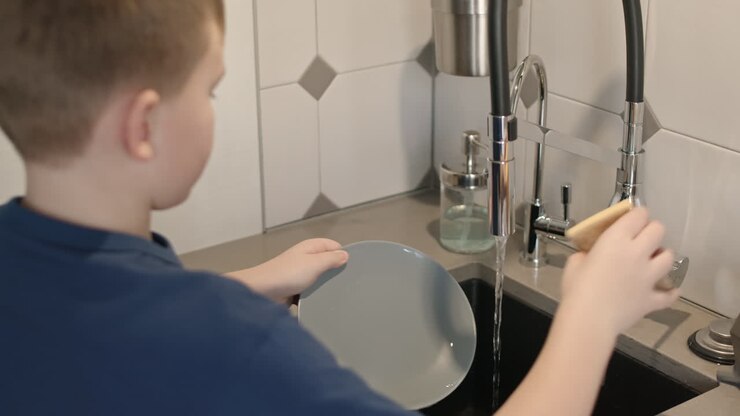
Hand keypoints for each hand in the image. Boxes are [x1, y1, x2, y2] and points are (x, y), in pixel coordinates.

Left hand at [226, 239, 348, 303]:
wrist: (261, 293)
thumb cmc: (288, 274)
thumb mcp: (314, 264)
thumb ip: (331, 258)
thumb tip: (345, 255)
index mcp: (311, 247)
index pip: (334, 246)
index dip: (343, 255)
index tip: (355, 269)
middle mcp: (306, 258)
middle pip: (327, 263)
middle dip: (336, 273)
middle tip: (350, 285)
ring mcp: (299, 275)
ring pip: (319, 280)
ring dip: (325, 287)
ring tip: (339, 297)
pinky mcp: (295, 289)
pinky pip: (310, 292)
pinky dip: (315, 297)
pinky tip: (324, 305)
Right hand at [560, 207, 678, 335]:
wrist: (589, 320)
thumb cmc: (577, 289)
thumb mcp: (574, 263)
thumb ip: (587, 254)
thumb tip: (591, 256)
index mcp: (617, 239)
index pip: (639, 214)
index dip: (636, 215)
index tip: (630, 220)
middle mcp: (638, 253)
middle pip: (658, 230)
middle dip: (650, 231)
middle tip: (640, 239)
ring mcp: (649, 276)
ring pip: (669, 257)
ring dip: (661, 257)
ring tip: (651, 262)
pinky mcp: (652, 298)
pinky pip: (669, 294)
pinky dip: (670, 292)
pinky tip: (668, 290)